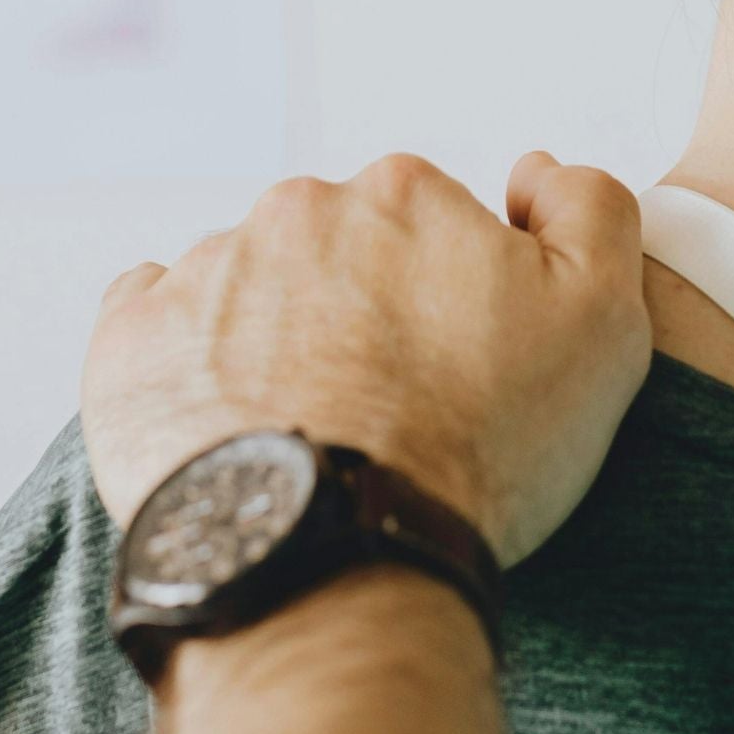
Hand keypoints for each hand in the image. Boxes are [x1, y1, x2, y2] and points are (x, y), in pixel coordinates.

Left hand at [80, 151, 650, 564]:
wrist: (341, 563)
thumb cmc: (479, 447)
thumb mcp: (603, 321)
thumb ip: (589, 209)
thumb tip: (533, 170)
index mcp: (403, 192)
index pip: (430, 223)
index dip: (449, 296)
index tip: (457, 365)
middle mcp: (296, 210)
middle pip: (336, 248)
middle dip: (359, 307)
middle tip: (388, 405)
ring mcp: (205, 272)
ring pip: (249, 284)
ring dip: (275, 333)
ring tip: (309, 429)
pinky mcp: (130, 341)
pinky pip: (155, 318)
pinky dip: (187, 353)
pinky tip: (227, 411)